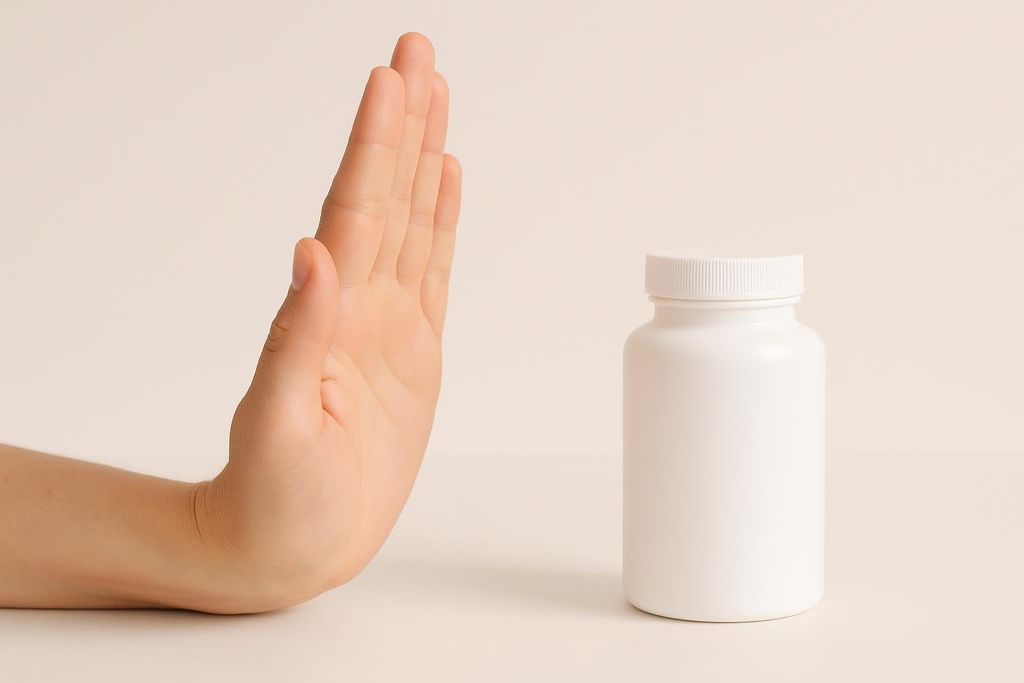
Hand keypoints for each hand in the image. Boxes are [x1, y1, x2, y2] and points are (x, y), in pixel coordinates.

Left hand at [194, 33, 461, 611]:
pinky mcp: (415, 353)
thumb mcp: (278, 426)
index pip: (358, 211)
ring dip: (426, 157)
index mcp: (330, 316)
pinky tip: (447, 181)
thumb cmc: (274, 499)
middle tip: (418, 52)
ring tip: (437, 95)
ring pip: (416, 222)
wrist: (290, 547)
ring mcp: (389, 326)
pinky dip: (443, 221)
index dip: (375, 146)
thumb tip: (312, 251)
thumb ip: (297, 338)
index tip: (391, 80)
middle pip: (389, 196)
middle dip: (404, 122)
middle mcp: (360, 306)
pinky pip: (435, 273)